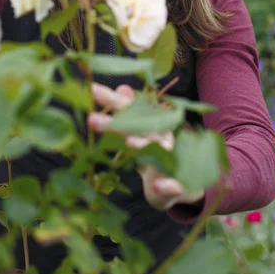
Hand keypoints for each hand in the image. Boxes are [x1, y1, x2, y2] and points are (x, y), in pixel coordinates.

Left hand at [88, 83, 204, 209]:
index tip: (92, 89)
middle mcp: (161, 137)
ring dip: (144, 144)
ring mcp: (172, 159)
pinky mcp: (180, 183)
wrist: (182, 181)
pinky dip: (170, 184)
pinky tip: (160, 185)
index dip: (110, 99)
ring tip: (130, 144)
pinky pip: (176, 184)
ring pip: (159, 147)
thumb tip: (122, 87)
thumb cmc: (155, 156)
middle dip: (117, 122)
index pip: (128, 109)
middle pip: (138, 125)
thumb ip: (129, 115)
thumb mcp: (140, 137)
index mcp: (147, 126)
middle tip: (92, 119)